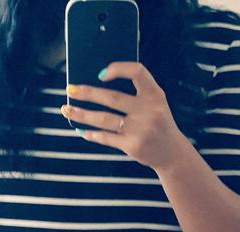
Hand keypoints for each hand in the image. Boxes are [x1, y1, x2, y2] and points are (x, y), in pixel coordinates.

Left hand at [61, 61, 186, 172]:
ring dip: (82, 114)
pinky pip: (106, 138)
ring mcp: (140, 129)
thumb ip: (136, 93)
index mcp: (155, 94)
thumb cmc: (158, 124)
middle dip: (87, 93)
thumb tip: (97, 86)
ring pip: (104, 119)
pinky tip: (81, 130)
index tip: (100, 74)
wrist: (172, 153)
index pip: (137, 72)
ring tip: (67, 110)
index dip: (119, 69)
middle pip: (112, 97)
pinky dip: (92, 134)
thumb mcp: (155, 103)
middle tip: (70, 90)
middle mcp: (149, 110)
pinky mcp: (133, 146)